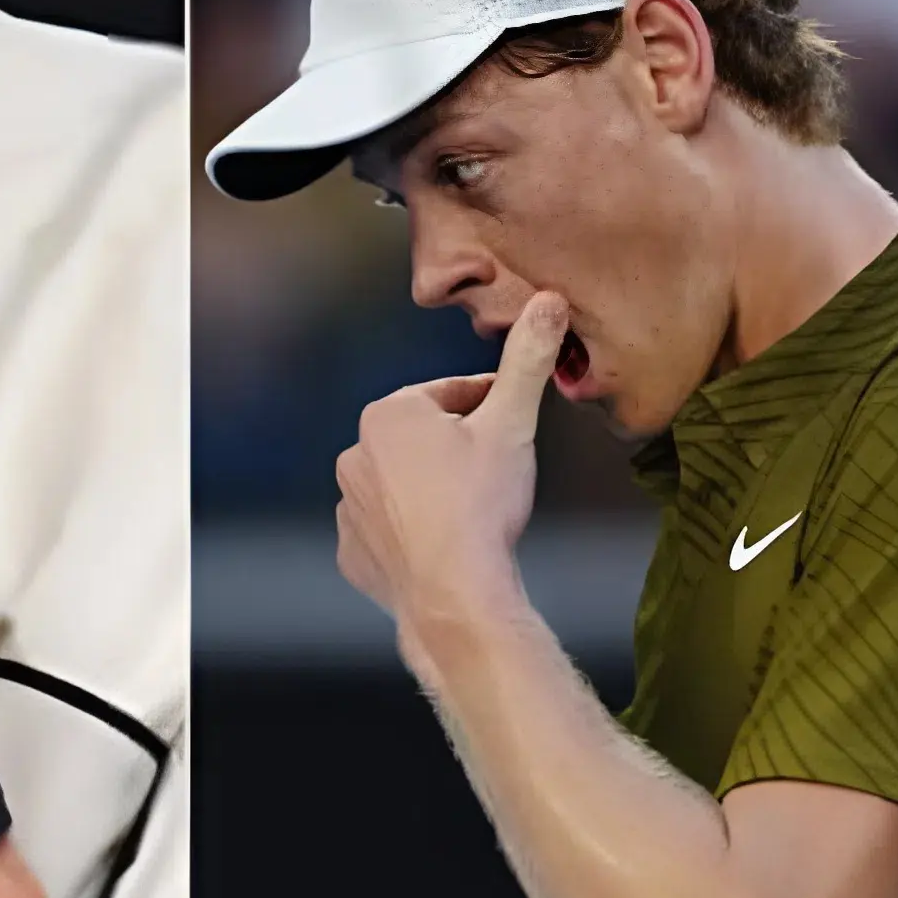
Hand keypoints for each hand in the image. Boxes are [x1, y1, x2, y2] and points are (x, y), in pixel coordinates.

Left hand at [336, 293, 563, 634]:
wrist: (456, 596)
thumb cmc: (481, 505)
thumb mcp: (512, 423)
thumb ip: (528, 360)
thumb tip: (547, 301)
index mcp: (388, 415)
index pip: (447, 396)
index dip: (486, 405)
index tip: (510, 420)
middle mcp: (355, 454)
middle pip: (421, 441)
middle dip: (455, 448)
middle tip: (496, 471)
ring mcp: (349, 508)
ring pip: (400, 486)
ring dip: (430, 491)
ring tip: (471, 512)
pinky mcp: (353, 555)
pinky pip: (384, 535)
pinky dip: (409, 537)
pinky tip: (441, 546)